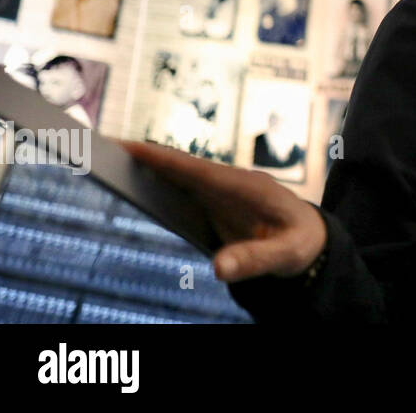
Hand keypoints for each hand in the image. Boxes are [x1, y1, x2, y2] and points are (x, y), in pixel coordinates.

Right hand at [118, 139, 326, 283]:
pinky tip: (135, 184)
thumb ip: (254, 260)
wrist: (313, 238)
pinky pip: (184, 188)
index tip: (130, 146)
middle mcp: (232, 182)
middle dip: (146, 157)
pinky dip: (160, 182)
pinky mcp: (217, 200)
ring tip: (108, 163)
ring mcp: (224, 189)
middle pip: (183, 166)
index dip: (164, 159)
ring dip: (149, 167)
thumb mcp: (286, 255)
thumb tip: (217, 269)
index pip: (199, 170)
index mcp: (248, 187)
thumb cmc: (302, 243)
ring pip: (181, 174)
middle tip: (103, 148)